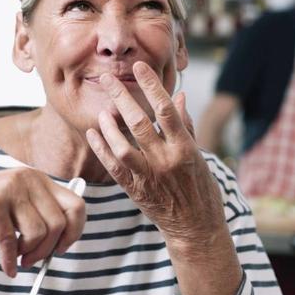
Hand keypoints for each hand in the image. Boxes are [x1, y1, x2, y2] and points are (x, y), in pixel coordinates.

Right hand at [0, 168, 85, 275]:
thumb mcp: (18, 201)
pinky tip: (8, 268)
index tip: (62, 247)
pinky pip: (10, 241)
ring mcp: (9, 190)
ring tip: (18, 257)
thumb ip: (41, 212)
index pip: (76, 205)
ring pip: (38, 233)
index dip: (74, 231)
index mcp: (39, 179)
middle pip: (58, 224)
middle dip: (48, 249)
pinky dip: (10, 260)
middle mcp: (28, 179)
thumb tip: (66, 240)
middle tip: (33, 260)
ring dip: (29, 254)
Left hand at [86, 61, 224, 247]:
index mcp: (185, 149)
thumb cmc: (201, 189)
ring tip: (102, 110)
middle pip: (139, 123)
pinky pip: (113, 167)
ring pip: (123, 146)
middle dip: (122, 97)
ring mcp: (149, 177)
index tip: (140, 67)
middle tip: (108, 78)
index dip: (152, 86)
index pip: (166, 110)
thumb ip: (185, 125)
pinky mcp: (135, 190)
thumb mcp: (200, 155)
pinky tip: (94, 133)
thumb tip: (178, 96)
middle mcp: (166, 161)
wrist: (195, 228)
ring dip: (109, 126)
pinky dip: (101, 148)